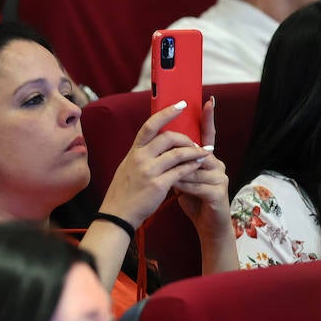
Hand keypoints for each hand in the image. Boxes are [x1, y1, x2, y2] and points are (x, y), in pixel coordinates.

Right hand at [98, 101, 209, 227]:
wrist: (118, 215)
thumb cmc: (123, 192)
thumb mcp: (128, 167)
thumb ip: (141, 155)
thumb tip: (155, 144)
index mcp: (134, 151)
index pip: (150, 125)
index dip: (167, 113)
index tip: (181, 105)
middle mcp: (140, 158)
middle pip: (168, 137)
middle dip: (186, 139)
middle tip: (194, 143)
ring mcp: (149, 171)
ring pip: (178, 154)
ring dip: (194, 152)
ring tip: (202, 153)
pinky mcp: (158, 185)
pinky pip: (180, 171)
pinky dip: (191, 167)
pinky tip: (197, 166)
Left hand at [172, 97, 232, 238]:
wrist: (208, 226)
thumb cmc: (193, 199)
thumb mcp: (183, 177)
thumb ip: (177, 161)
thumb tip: (162, 145)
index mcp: (208, 158)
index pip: (207, 134)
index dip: (208, 118)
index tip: (208, 100)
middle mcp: (217, 164)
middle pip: (196, 152)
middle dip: (178, 158)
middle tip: (164, 164)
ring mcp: (221, 178)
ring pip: (193, 169)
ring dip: (178, 176)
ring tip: (168, 182)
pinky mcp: (219, 193)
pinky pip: (196, 185)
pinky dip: (184, 188)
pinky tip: (177, 191)